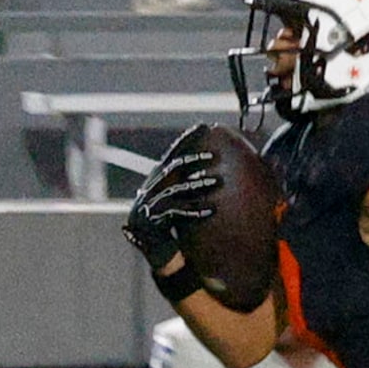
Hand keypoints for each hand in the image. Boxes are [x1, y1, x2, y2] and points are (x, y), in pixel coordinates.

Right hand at [123, 136, 221, 269]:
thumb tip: (208, 159)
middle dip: (193, 159)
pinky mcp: (156, 218)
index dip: (187, 138)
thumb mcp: (174, 191)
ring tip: (218, 181)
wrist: (150, 241)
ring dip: (199, 184)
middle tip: (214, 155)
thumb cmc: (167, 214)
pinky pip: (179, 212)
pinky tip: (212, 210)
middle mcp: (154, 185)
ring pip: (179, 188)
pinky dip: (196, 210)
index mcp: (158, 176)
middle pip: (174, 167)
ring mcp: (153, 201)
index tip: (203, 126)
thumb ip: (185, 177)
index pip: (173, 152)